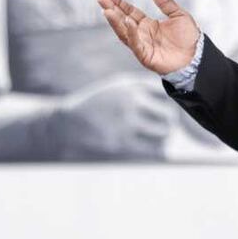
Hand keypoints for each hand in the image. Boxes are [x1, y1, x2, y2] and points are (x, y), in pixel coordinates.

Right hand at [50, 74, 175, 159]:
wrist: (67, 125)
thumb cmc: (96, 106)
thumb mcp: (117, 88)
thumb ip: (141, 89)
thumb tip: (170, 99)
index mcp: (130, 87)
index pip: (165, 94)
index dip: (169, 104)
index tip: (167, 110)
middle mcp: (130, 102)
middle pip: (168, 114)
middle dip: (169, 122)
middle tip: (167, 126)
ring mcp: (126, 123)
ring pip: (162, 133)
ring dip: (164, 137)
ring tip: (159, 138)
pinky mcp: (121, 143)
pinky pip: (151, 150)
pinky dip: (157, 151)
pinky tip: (155, 150)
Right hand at [97, 0, 199, 74]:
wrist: (198, 57)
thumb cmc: (189, 38)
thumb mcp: (179, 14)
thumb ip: (165, 1)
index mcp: (148, 24)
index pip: (130, 12)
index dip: (119, 3)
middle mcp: (142, 34)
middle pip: (123, 20)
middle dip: (111, 9)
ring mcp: (142, 45)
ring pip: (124, 32)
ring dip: (115, 21)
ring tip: (107, 10)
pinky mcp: (145, 56)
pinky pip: (135, 44)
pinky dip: (131, 33)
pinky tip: (127, 22)